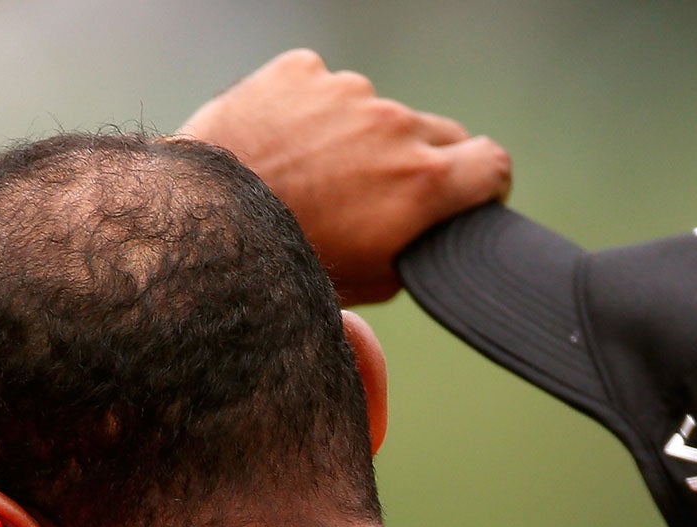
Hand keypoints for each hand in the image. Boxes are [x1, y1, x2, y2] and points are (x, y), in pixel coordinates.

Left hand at [180, 49, 511, 305]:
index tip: (465, 196)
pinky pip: (322, 88)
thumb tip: (432, 238)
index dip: (482, 184)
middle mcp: (395, 125)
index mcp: (425, 182)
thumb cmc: (287, 268)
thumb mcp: (370, 286)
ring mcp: (346, 91)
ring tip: (308, 178)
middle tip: (375, 198)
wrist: (202, 225)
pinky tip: (279, 148)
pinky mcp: (301, 70)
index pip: (493, 164)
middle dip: (420, 162)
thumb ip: (420, 253)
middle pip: (437, 134)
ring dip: (358, 138)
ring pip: (374, 112)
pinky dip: (310, 113)